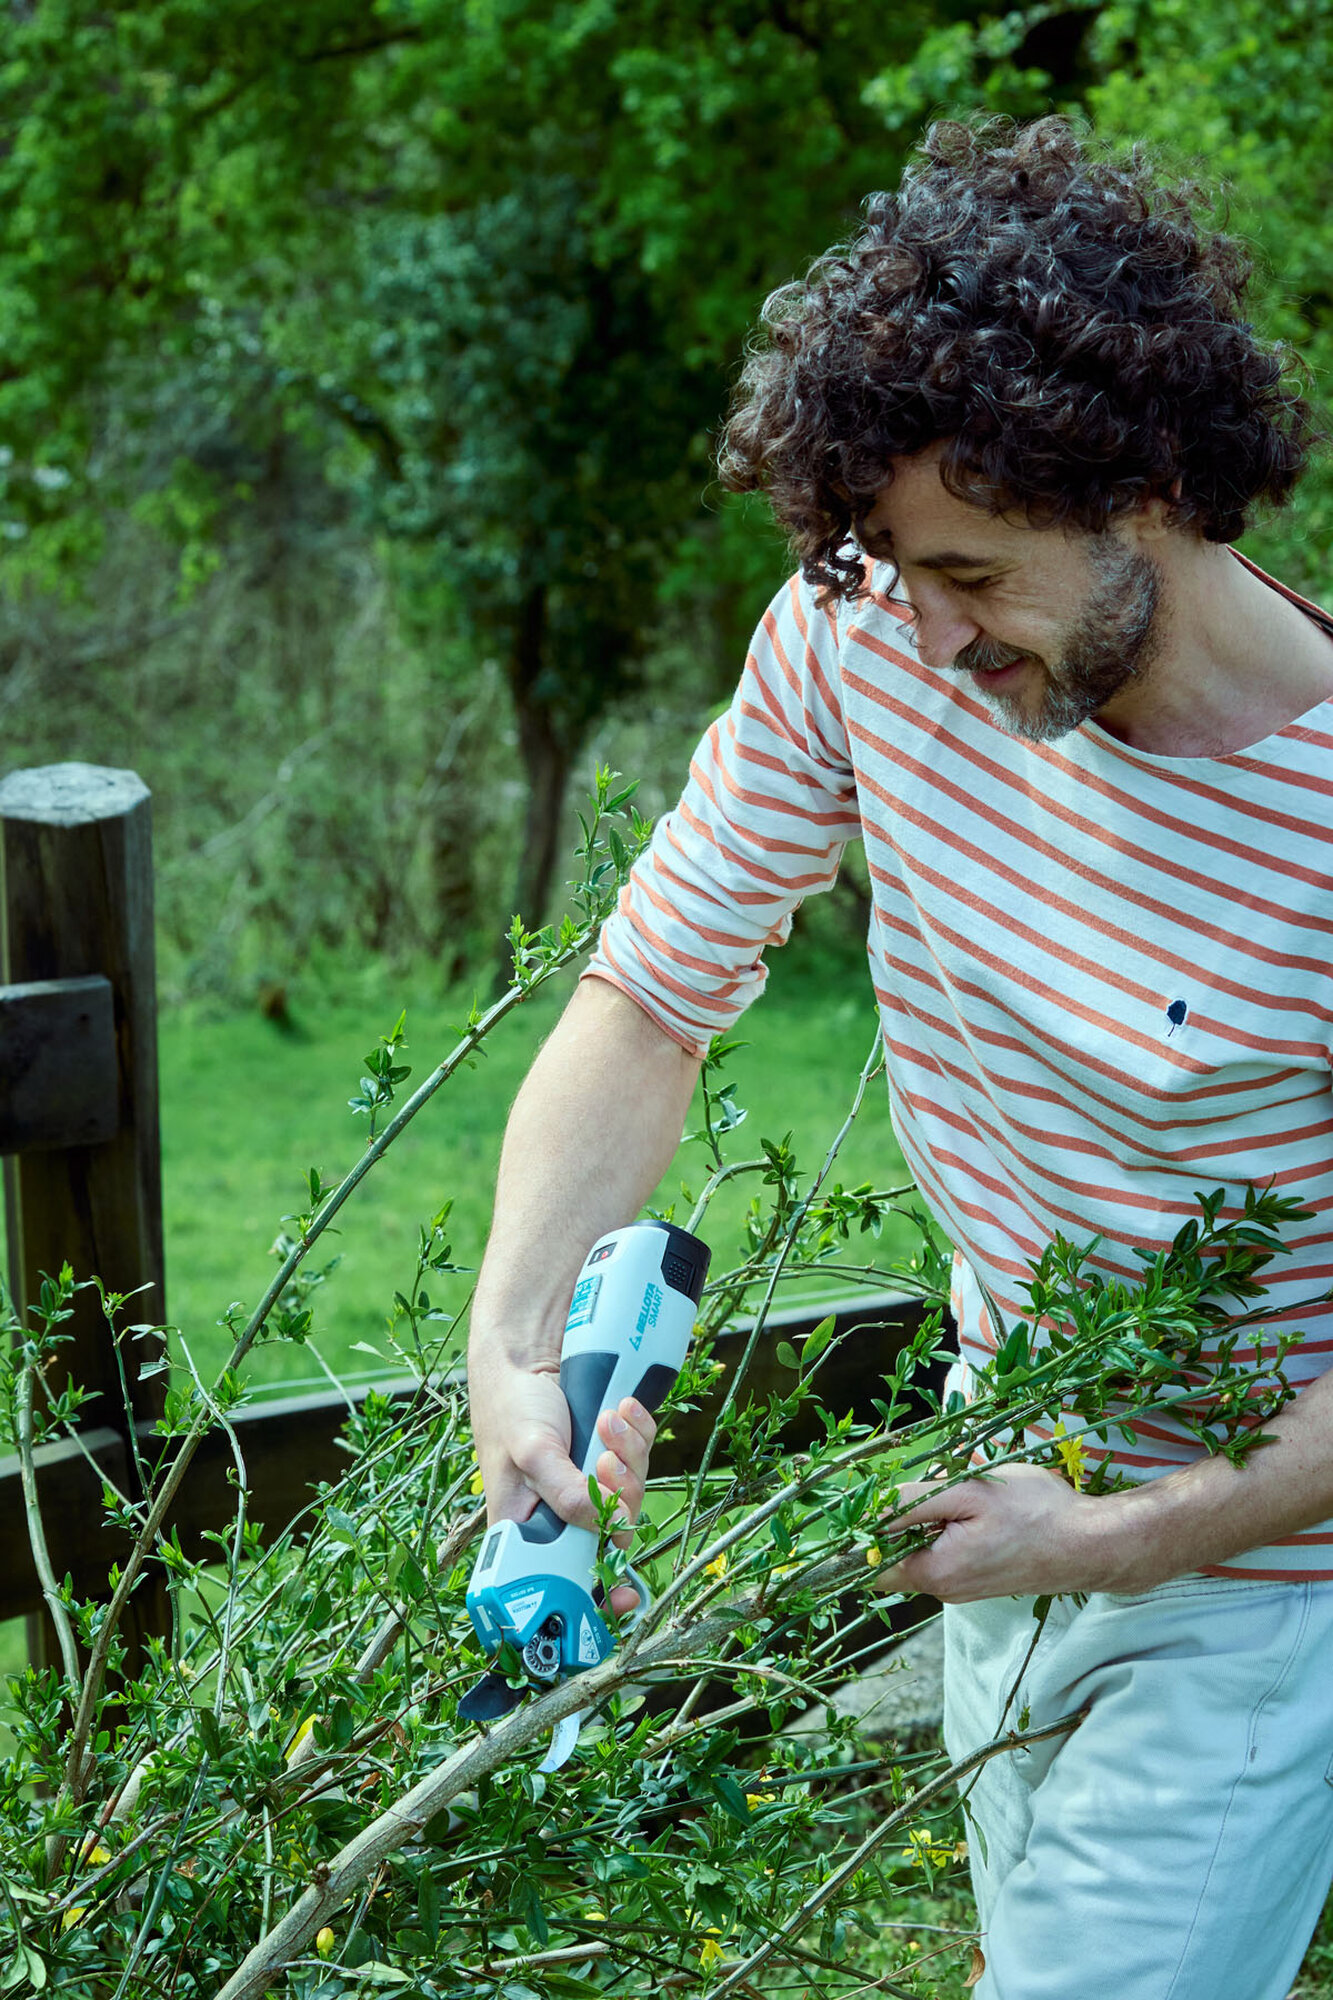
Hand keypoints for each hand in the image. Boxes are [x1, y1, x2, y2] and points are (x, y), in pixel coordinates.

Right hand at [468, 1356, 656, 1614]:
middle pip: (615, 1531)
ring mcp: (590, 1482)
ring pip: (633, 1491)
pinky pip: (642, 1454)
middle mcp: (564, 1512)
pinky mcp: (610, 1452)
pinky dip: (638, 1432)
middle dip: (620, 1494)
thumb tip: (615, 1528)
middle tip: (605, 1460)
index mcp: (531, 1529)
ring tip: (607, 1420)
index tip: (627, 1598)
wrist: (526, 1356)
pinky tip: (623, 1409)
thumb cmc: (511, 1410)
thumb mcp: (532, 1453)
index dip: (598, 1595)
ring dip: (629, 1454)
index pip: (566, 1578)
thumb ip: (568, 1495)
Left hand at [876, 1464, 1109, 1601]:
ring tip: (961, 1494)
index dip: (859, 1534)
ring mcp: (963, 1587)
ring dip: (928, 1520)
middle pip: (895, 1554)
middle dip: (900, 1518)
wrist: (1092, 1543)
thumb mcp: (970, 1492)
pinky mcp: (979, 1578)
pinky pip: (945, 1553)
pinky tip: (975, 1507)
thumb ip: (914, 1502)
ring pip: (922, 1550)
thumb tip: (869, 1510)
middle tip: (930, 1485)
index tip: (866, 1498)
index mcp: (936, 1572)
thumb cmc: (1037, 1513)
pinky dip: (948, 1528)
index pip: (871, 1565)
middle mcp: (945, 1589)